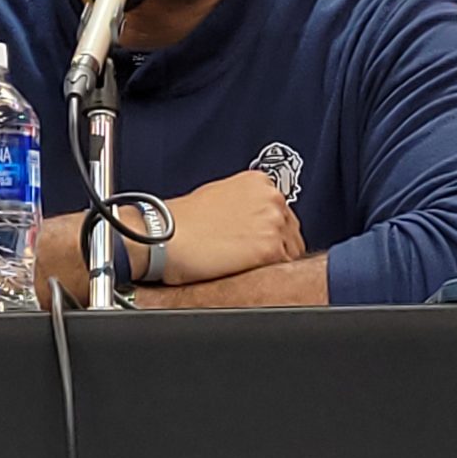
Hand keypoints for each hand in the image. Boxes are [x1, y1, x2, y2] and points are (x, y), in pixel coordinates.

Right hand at [138, 171, 302, 285]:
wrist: (164, 236)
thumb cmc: (183, 220)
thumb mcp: (220, 195)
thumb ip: (247, 203)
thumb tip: (257, 220)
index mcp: (260, 182)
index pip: (283, 212)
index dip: (273, 231)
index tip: (259, 241)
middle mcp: (271, 198)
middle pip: (292, 231)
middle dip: (277, 246)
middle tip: (251, 257)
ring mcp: (273, 223)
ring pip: (292, 251)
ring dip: (275, 261)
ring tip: (246, 265)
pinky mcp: (269, 249)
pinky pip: (284, 268)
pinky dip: (270, 274)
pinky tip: (247, 272)